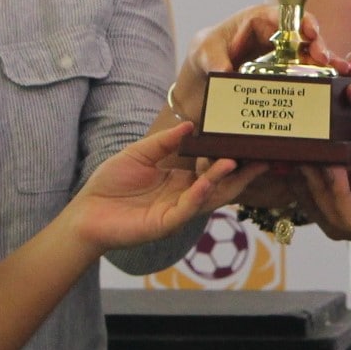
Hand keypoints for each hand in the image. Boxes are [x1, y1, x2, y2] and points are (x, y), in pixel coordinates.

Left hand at [72, 125, 259, 249]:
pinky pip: (187, 209)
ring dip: (223, 181)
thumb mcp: (140, 153)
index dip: (231, 158)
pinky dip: (199, 194)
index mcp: (179, 181)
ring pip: (208, 197)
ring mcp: (177, 212)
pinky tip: (208, 180)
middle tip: (263, 158)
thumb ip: (165, 142)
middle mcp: (183, 197)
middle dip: (242, 174)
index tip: (249, 144)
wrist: (86, 211)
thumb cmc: (111, 183)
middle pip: (220, 186)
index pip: (212, 169)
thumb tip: (191, 125)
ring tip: (237, 163)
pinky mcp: (165, 224)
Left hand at [173, 4, 330, 119]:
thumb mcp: (203, 53)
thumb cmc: (204, 56)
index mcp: (257, 20)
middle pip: (303, 34)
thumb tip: (225, 72)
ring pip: (309, 52)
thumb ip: (213, 59)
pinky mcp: (286, 72)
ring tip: (339, 71)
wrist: (202, 81)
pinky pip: (307, 70)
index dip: (299, 21)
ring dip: (325, 60)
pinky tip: (338, 81)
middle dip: (317, 43)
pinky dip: (322, 75)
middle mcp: (275, 34)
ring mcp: (283, 54)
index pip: (283, 15)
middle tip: (325, 58)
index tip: (309, 32)